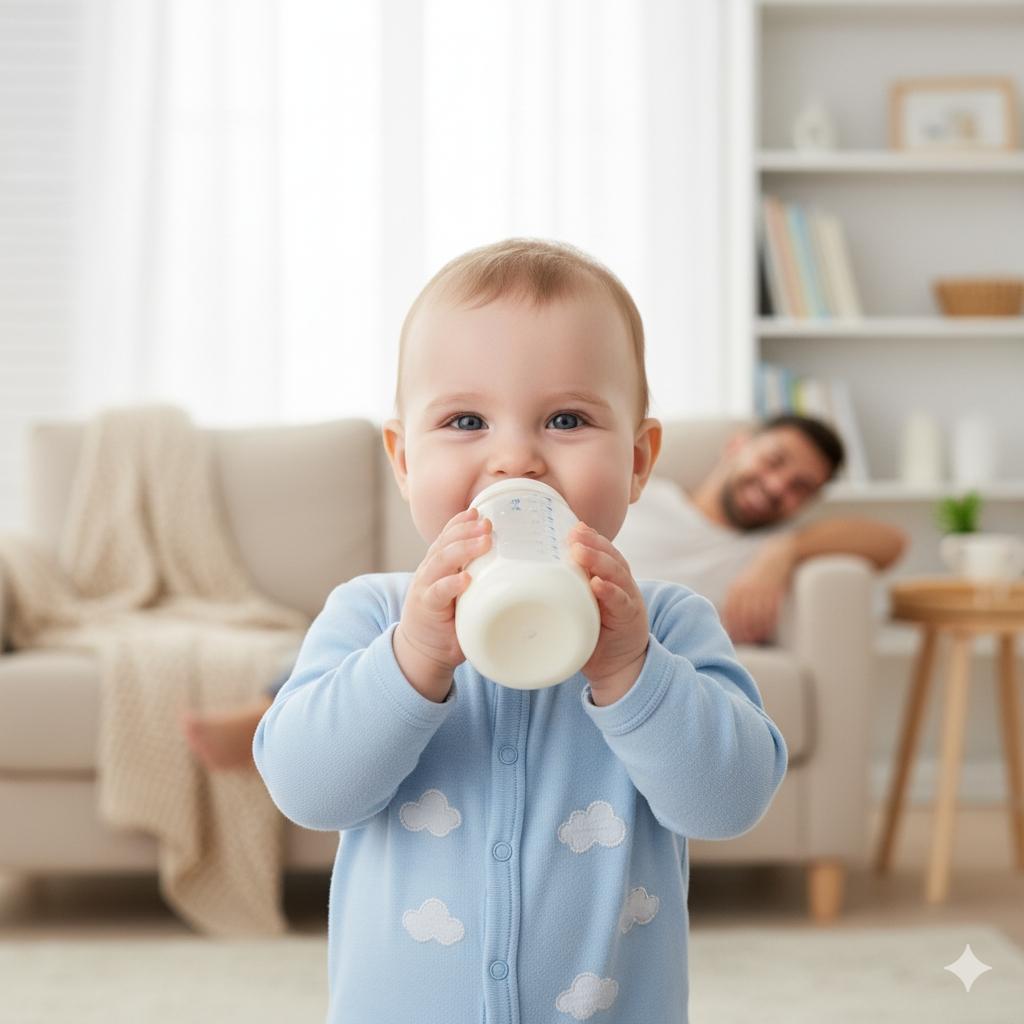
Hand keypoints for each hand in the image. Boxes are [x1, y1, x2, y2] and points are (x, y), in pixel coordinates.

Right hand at [394, 506, 491, 701]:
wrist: (423, 651)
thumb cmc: (450, 620)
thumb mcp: (465, 594)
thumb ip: (481, 580)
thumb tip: (521, 570)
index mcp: (439, 564)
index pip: (447, 536)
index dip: (461, 522)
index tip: (479, 511)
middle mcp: (429, 571)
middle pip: (445, 543)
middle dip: (466, 530)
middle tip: (488, 523)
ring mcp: (425, 587)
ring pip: (440, 561)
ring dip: (463, 549)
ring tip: (483, 541)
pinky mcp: (426, 607)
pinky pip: (438, 592)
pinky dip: (451, 584)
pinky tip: (465, 578)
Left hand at [568, 522, 650, 705]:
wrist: (618, 667)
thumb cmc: (593, 633)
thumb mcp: (577, 606)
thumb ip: (563, 589)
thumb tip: (522, 578)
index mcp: (608, 576)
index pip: (601, 549)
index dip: (588, 536)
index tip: (571, 525)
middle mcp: (621, 583)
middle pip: (610, 555)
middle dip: (592, 542)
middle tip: (573, 534)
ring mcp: (628, 599)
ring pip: (616, 573)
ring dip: (599, 560)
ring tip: (580, 551)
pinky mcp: (630, 618)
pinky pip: (621, 602)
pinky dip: (611, 592)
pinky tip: (599, 584)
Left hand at [721, 536, 794, 644]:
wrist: (774, 556)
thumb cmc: (757, 576)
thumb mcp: (741, 585)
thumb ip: (735, 601)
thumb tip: (729, 622)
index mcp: (735, 590)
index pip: (730, 613)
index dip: (732, 627)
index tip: (735, 638)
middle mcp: (745, 590)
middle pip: (742, 617)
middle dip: (744, 632)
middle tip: (748, 642)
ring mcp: (759, 591)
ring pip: (756, 616)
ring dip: (756, 630)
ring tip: (758, 639)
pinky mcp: (774, 591)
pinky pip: (770, 611)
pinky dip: (768, 623)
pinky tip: (768, 630)